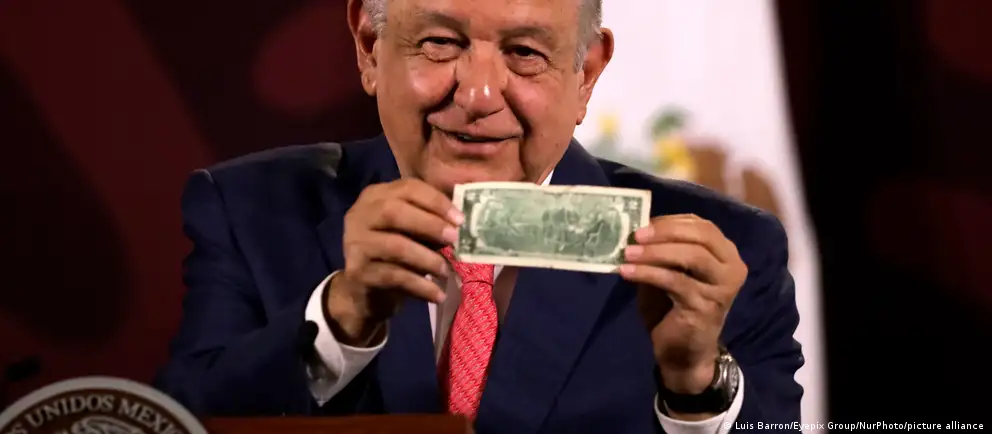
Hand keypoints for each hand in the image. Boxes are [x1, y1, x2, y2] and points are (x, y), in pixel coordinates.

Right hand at [326, 179, 463, 345]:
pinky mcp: (357, 271)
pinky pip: (393, 276)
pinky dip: (420, 286)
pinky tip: (438, 295)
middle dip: (429, 224)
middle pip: (394, 211)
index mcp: (376, 196)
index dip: (435, 201)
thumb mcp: (414, 233)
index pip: (407, 188)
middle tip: (454, 239)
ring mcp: (355, 243)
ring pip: (395, 246)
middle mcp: (360, 215)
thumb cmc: (396, 255)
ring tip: (446, 271)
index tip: (460, 219)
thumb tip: (461, 222)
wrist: (366, 292)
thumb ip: (432, 222)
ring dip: (427, 259)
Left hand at [619, 214, 746, 393]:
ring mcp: (722, 287)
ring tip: (627, 253)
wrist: (685, 353)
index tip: (642, 223)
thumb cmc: (674, 309)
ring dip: (655, 252)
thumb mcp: (669, 272)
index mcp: (725, 254)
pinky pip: (675, 281)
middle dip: (665, 232)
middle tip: (635, 235)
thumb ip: (661, 251)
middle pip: (701, 236)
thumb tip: (636, 230)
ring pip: (691, 256)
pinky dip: (648, 273)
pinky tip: (627, 272)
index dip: (671, 222)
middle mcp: (731, 267)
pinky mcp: (707, 305)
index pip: (702, 226)